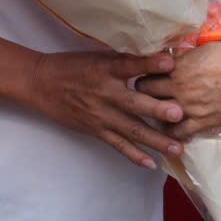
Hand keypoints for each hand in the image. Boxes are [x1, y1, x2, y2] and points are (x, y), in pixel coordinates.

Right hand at [28, 50, 183, 168]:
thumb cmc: (73, 66)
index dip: (149, 63)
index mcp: (106, 69)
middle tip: (179, 113)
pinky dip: (134, 155)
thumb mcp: (98, 57)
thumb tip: (158, 59)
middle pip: (134, 103)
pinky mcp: (96, 130)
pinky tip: (151, 163)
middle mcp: (105, 93)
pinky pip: (118, 145)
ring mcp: (101, 115)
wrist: (42, 84)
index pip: (130, 65)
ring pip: (132, 129)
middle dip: (157, 109)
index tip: (170, 62)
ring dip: (156, 140)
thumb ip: (125, 61)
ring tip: (177, 148)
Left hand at [137, 32, 220, 141]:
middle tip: (149, 88)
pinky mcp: (204, 122)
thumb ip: (205, 32)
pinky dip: (172, 131)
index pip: (148, 65)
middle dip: (145, 87)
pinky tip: (173, 127)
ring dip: (155, 110)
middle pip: (145, 88)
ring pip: (157, 111)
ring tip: (158, 109)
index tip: (148, 68)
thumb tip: (204, 14)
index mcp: (182, 61)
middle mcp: (180, 84)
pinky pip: (178, 132)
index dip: (146, 67)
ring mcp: (190, 105)